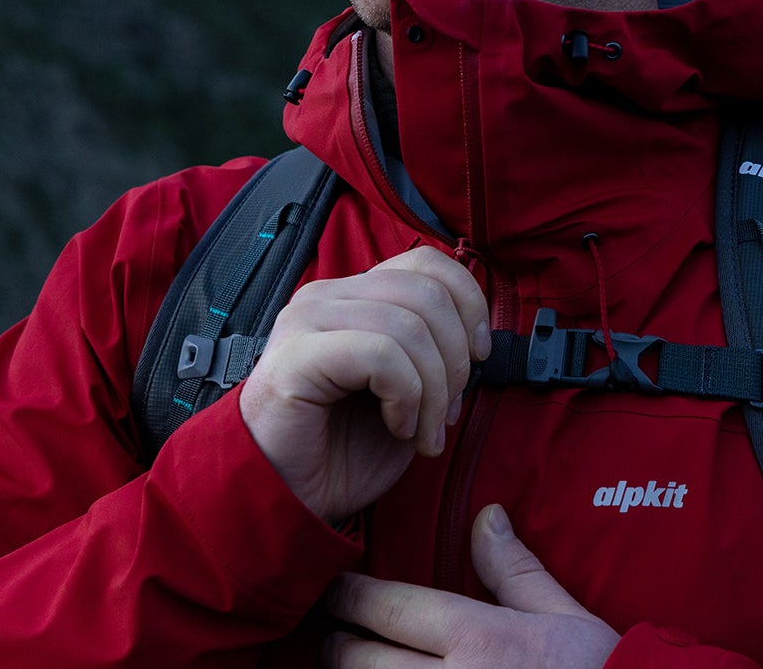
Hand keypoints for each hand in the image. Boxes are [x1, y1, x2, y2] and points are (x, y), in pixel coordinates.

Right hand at [238, 245, 490, 524]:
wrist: (283, 499)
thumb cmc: (342, 451)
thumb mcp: (407, 394)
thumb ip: (434, 354)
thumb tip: (477, 340)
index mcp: (354, 296)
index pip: (427, 263)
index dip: (469, 302)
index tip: (480, 355)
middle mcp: (328, 296)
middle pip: (427, 293)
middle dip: (457, 359)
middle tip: (448, 413)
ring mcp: (307, 321)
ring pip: (409, 326)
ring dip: (435, 390)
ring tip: (423, 432)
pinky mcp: (296, 355)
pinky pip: (380, 354)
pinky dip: (406, 396)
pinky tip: (396, 426)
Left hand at [322, 505, 620, 668]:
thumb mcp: (561, 616)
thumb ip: (514, 569)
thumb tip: (485, 515)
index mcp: (479, 639)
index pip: (390, 609)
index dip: (352, 597)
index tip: (335, 591)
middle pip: (360, 661)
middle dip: (340, 644)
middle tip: (334, 634)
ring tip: (352, 665)